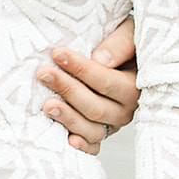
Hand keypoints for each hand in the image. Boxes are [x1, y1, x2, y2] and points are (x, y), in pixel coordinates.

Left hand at [37, 16, 139, 154]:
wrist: (128, 52)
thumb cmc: (125, 40)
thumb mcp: (130, 32)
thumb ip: (119, 44)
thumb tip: (100, 59)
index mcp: (136, 85)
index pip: (106, 81)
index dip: (81, 69)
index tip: (56, 53)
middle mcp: (126, 109)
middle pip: (95, 106)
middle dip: (67, 89)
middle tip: (42, 73)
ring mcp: (113, 123)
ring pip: (92, 129)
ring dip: (68, 118)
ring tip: (46, 105)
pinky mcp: (101, 132)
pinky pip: (93, 145)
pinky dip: (82, 146)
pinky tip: (67, 141)